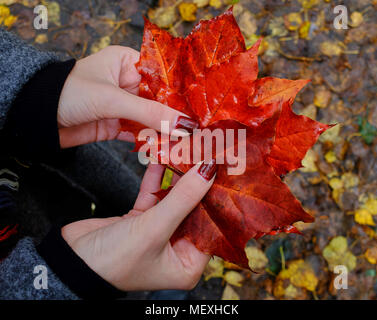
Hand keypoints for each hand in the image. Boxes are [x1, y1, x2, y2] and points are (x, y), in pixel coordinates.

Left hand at [57, 46, 197, 147]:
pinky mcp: (115, 125)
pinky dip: (149, 141)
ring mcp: (122, 106)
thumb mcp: (112, 99)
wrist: (36, 118)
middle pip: (159, 100)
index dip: (181, 93)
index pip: (162, 77)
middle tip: (198, 129)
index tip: (200, 108)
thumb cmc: (69, 93)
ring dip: (165, 131)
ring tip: (187, 142)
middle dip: (175, 116)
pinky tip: (165, 148)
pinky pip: (138, 133)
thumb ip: (149, 112)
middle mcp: (127, 83)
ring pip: (150, 119)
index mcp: (127, 63)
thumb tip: (183, 124)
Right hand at [61, 161, 216, 290]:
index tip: (222, 171)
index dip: (217, 199)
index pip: (211, 227)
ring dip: (177, 176)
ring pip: (174, 200)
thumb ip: (183, 198)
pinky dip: (157, 178)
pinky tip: (163, 157)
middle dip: (197, 183)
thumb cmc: (113, 260)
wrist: (70, 261)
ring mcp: (158, 233)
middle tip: (206, 156)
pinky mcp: (141, 220)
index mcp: (187, 264)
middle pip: (194, 210)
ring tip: (186, 151)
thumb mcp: (154, 229)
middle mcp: (176, 249)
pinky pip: (154, 195)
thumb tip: (208, 170)